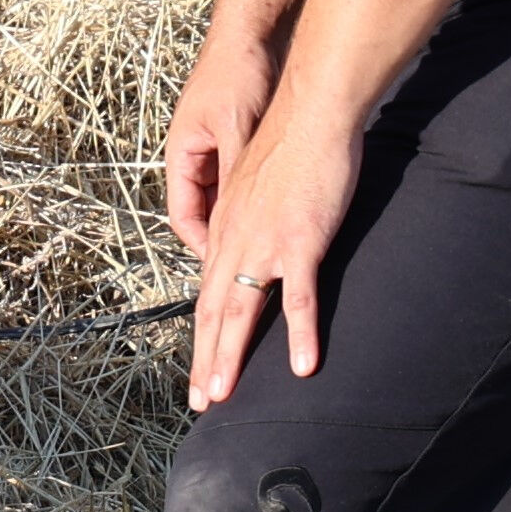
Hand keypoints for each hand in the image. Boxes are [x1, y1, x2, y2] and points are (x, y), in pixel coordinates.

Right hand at [163, 45, 271, 260]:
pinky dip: (257, 200)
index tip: (223, 268)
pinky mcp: (240, 140)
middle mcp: (196, 155)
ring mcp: (218, 147)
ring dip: (241, 221)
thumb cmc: (236, 74)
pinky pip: (243, 181)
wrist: (253, 32)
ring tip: (266, 246)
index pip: (183, 216)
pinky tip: (280, 212)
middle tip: (246, 267)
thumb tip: (240, 217)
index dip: (201, 246)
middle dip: (221, 241)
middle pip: (204, 212)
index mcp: (182, 154)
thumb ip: (235, 170)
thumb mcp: (235, 129)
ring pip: (226, 199)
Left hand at [184, 98, 360, 412]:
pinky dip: (300, 333)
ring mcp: (266, 243)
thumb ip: (252, 222)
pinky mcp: (301, 240)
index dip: (203, 334)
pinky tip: (303, 366)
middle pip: (213, 310)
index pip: (209, 291)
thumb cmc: (291, 145)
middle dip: (205, 359)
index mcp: (226, 228)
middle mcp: (236, 240)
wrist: (310, 110)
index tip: (201, 366)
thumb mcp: (258, 188)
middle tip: (201, 401)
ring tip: (223, 396)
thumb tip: (255, 248)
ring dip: (230, 358)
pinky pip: (300, 297)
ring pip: (241, 310)